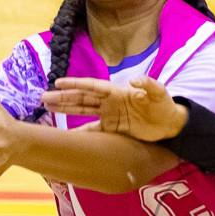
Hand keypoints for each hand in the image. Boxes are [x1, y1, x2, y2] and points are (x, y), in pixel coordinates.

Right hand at [41, 75, 187, 140]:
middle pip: (82, 98)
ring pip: (82, 111)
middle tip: (43, 98)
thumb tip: (136, 80)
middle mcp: (110, 102)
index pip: (92, 87)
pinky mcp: (113, 128)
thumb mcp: (160, 93)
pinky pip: (92, 130)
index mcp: (117, 92)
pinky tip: (66, 135)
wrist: (171, 125)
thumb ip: (149, 85)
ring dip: (66, 110)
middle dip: (63, 98)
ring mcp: (110, 115)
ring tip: (48, 108)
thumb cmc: (165, 106)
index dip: (75, 85)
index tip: (58, 84)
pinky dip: (80, 133)